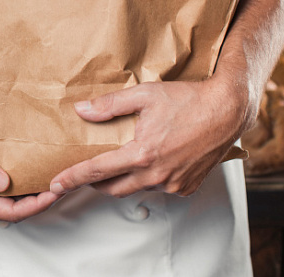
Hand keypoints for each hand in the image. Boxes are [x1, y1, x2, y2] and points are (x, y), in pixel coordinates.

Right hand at [0, 120, 62, 222]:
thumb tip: (2, 183)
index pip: (12, 212)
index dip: (36, 205)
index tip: (55, 192)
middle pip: (18, 211)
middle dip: (42, 201)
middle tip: (64, 184)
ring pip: (16, 203)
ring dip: (36, 194)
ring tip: (57, 180)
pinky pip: (11, 193)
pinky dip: (27, 186)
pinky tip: (39, 174)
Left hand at [49, 77, 245, 197]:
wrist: (228, 110)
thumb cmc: (188, 100)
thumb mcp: (144, 94)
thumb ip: (109, 105)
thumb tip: (81, 111)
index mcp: (142, 154)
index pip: (97, 171)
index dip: (73, 178)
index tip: (55, 184)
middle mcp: (157, 174)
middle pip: (113, 188)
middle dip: (95, 182)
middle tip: (85, 170)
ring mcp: (173, 183)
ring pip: (136, 188)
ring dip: (124, 179)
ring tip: (120, 161)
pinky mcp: (187, 187)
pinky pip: (159, 188)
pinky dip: (149, 178)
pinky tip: (151, 161)